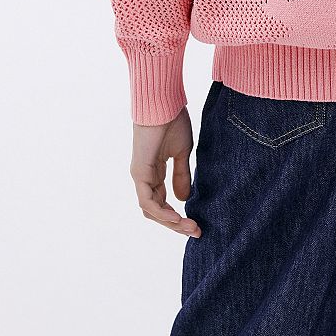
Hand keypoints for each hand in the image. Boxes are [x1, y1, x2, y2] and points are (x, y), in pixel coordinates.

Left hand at [130, 106, 201, 236]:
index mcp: (154, 172)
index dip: (177, 215)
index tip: (196, 223)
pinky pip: (148, 201)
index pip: (162, 202)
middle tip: (195, 231)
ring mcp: (140, 176)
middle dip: (175, 224)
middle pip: (156, 211)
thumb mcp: (182, 152)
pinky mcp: (139, 173)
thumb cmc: (172, 121)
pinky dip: (162, 212)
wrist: (163, 103)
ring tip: (190, 227)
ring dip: (170, 222)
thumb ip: (182, 175)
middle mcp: (144, 178)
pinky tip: (177, 217)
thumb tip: (183, 199)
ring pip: (151, 210)